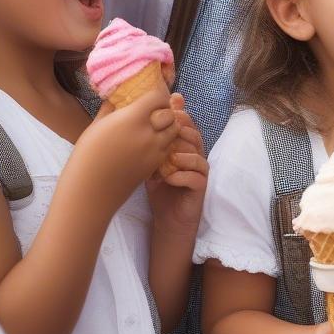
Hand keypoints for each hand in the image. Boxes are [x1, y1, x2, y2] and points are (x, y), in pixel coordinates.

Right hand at [66, 88, 177, 215]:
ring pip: (174, 131)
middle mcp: (148, 133)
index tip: (151, 96)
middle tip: (154, 112)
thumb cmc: (87, 156)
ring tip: (155, 128)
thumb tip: (118, 97)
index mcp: (132, 119)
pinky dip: (165, 142)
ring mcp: (155, 150)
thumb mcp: (97, 126)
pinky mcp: (156, 164)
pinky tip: (151, 143)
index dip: (157, 94)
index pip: (159, 97)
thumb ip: (112, 108)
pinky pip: (169, 147)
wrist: (90, 190)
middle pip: (171, 114)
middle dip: (165, 111)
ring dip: (168, 127)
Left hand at [147, 95, 206, 234]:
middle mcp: (195, 155)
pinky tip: (167, 178)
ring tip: (165, 157)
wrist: (169, 217)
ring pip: (196, 154)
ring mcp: (200, 171)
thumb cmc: (159, 187)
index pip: (186, 124)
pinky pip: (196, 176)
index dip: (176, 116)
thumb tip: (132, 121)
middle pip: (193, 136)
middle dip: (178, 132)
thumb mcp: (151, 162)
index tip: (161, 115)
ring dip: (180, 154)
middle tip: (163, 134)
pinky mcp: (201, 186)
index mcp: (185, 145)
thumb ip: (148, 143)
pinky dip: (181, 175)